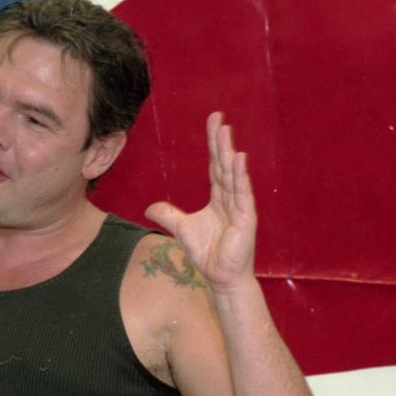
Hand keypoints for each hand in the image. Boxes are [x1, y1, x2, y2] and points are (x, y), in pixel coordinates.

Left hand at [144, 112, 256, 290]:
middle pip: (224, 164)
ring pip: (233, 175)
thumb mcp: (181, 229)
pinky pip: (242, 194)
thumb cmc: (208, 253)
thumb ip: (168, 215)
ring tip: (227, 132)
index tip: (213, 122)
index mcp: (219, 198)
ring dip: (229, 153)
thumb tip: (149, 207)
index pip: (215, 166)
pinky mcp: (246, 219)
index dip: (213, 145)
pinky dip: (240, 177)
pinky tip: (239, 159)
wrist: (221, 277)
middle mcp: (231, 198)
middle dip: (220, 142)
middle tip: (218, 118)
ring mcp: (240, 207)